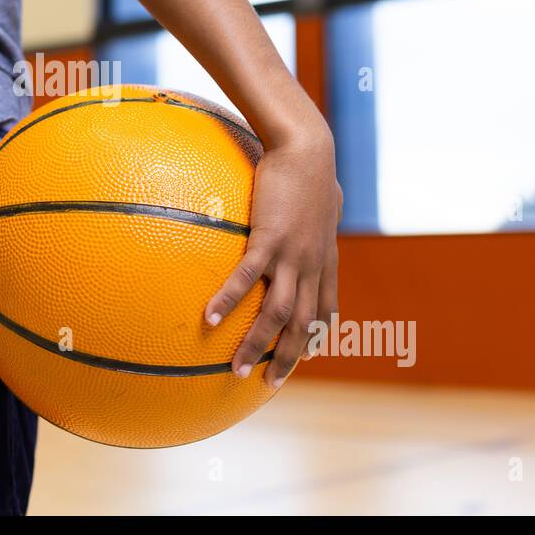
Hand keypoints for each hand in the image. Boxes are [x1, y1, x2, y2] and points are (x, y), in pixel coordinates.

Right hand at [204, 124, 340, 387]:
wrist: (307, 149)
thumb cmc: (311, 169)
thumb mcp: (321, 201)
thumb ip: (314, 218)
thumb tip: (306, 216)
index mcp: (324, 260)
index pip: (326, 311)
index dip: (316, 338)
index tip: (304, 358)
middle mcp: (312, 266)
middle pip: (303, 325)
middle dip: (287, 359)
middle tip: (268, 384)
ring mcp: (292, 256)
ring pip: (278, 314)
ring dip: (258, 345)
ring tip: (237, 369)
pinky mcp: (271, 240)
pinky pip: (247, 278)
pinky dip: (229, 301)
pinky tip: (209, 318)